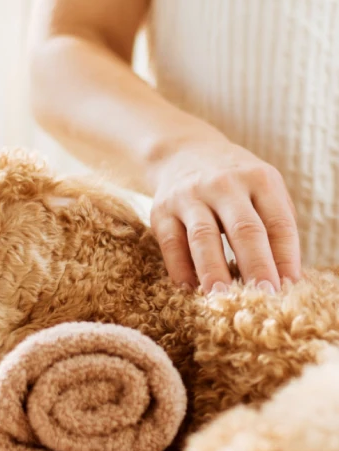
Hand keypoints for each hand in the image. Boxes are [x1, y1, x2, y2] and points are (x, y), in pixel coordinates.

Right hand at [147, 137, 300, 292]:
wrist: (183, 152)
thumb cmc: (234, 182)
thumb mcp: (262, 188)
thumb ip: (275, 224)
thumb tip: (288, 277)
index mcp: (259, 179)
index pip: (278, 223)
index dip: (286, 257)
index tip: (290, 287)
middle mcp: (224, 184)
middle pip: (244, 229)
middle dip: (255, 266)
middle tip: (262, 297)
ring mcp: (189, 196)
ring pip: (203, 237)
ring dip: (213, 270)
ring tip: (221, 298)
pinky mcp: (161, 209)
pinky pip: (171, 243)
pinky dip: (180, 268)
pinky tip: (189, 289)